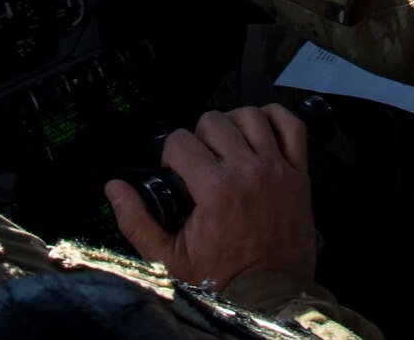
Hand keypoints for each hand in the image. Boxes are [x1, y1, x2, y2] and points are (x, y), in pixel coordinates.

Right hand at [105, 105, 316, 290]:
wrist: (269, 297)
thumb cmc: (222, 279)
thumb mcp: (168, 258)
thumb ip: (136, 221)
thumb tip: (114, 189)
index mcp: (215, 189)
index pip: (180, 141)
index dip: (170, 155)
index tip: (176, 173)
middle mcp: (248, 172)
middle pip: (214, 121)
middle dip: (199, 138)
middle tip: (200, 163)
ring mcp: (277, 170)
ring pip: (250, 116)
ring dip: (233, 124)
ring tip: (227, 146)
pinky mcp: (299, 175)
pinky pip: (292, 126)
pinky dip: (277, 118)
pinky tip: (261, 130)